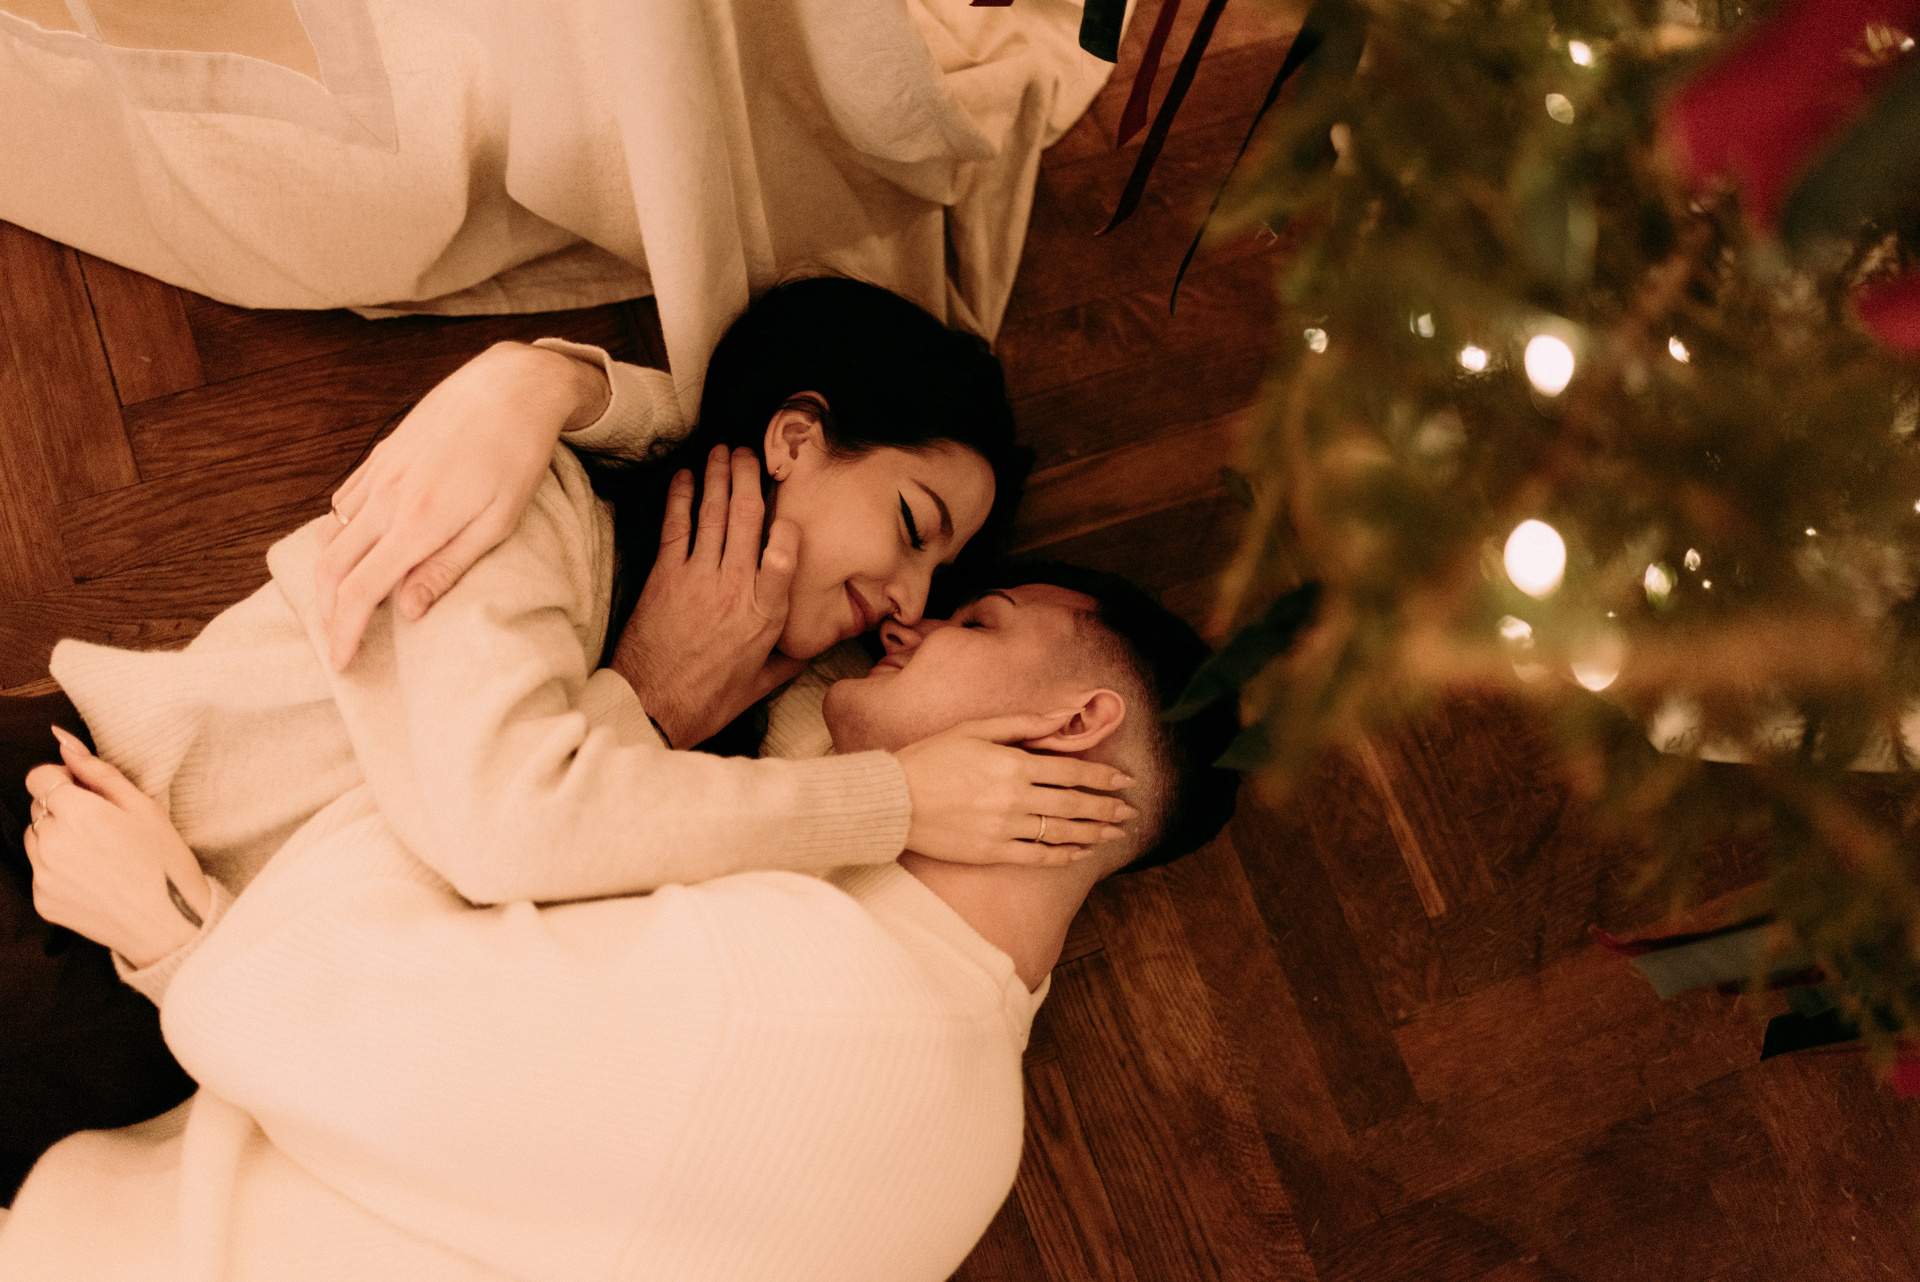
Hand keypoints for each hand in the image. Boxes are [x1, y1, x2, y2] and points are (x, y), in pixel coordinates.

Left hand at [23, 728, 211, 968]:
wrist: (169, 924)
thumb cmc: (165, 861)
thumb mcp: (144, 807)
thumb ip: (98, 772)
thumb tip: (63, 741)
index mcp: (79, 813)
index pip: (39, 778)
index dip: (62, 779)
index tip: (86, 791)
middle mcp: (52, 843)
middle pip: (37, 808)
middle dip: (62, 808)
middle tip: (102, 826)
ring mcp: (43, 875)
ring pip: (34, 838)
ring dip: (56, 837)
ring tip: (97, 853)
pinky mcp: (42, 900)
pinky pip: (40, 870)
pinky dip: (58, 868)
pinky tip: (93, 876)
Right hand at [316, 342, 612, 670]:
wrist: (511, 387)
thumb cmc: (516, 458)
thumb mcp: (496, 524)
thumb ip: (446, 568)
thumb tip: (405, 611)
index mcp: (418, 522)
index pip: (360, 590)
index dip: (343, 631)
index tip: (340, 662)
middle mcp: (388, 498)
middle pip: (332, 566)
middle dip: (326, 612)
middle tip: (336, 642)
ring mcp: (380, 473)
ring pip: (332, 533)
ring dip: (329, 574)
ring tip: (342, 603)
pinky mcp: (383, 455)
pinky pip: (345, 501)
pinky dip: (340, 532)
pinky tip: (357, 547)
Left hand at [612, 445, 804, 747]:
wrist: (652, 707)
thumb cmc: (709, 700)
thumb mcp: (761, 684)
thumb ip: (789, 660)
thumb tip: (812, 647)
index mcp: (766, 614)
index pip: (785, 555)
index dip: (788, 525)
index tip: (789, 507)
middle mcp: (735, 588)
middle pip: (747, 520)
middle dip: (749, 479)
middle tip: (750, 453)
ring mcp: (698, 578)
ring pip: (713, 515)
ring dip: (718, 478)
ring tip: (722, 452)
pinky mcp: (665, 577)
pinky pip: (675, 527)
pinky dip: (680, 499)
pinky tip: (685, 477)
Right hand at [895, 711, 1138, 866]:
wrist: (892, 799)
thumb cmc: (931, 757)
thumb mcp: (975, 729)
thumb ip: (1022, 724)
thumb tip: (1062, 717)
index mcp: (1012, 764)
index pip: (1071, 771)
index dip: (1102, 777)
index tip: (1124, 782)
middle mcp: (1014, 798)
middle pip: (1073, 804)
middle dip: (1106, 808)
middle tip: (1129, 812)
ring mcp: (1004, 828)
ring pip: (1061, 832)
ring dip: (1093, 833)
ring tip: (1114, 834)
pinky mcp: (991, 852)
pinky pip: (1037, 857)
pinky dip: (1062, 855)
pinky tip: (1079, 853)